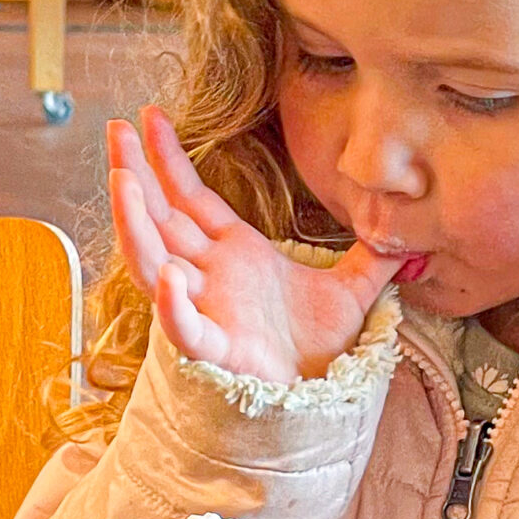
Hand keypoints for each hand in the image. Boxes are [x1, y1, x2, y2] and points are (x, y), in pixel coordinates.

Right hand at [108, 105, 401, 385]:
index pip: (191, 197)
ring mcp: (205, 310)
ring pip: (154, 261)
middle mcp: (209, 276)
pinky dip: (172, 305)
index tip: (148, 117)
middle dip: (135, 173)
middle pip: (160, 218)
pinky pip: (184, 328)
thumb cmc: (320, 351)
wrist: (322, 400)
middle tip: (114, 131)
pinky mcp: (214, 350)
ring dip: (135, 223)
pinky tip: (167, 276)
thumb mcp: (353, 292)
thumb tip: (403, 227)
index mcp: (235, 254)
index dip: (168, 158)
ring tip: (122, 181)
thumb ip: (372, 256)